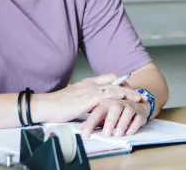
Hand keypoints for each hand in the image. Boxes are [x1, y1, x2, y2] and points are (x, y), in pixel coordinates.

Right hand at [32, 73, 146, 124]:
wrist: (46, 105)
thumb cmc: (58, 105)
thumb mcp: (76, 100)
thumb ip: (86, 100)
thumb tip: (95, 106)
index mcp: (88, 83)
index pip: (110, 78)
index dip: (121, 83)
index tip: (131, 89)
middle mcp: (91, 84)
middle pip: (115, 82)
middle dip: (130, 88)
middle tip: (140, 95)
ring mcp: (90, 90)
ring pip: (114, 88)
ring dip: (128, 93)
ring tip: (139, 99)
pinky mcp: (88, 99)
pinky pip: (107, 96)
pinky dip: (117, 97)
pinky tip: (125, 100)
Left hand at [80, 98, 150, 137]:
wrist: (136, 102)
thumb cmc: (115, 110)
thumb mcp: (103, 113)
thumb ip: (93, 120)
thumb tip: (81, 129)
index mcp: (106, 103)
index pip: (97, 112)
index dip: (91, 123)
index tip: (85, 135)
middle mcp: (118, 103)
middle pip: (115, 108)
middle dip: (110, 122)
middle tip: (106, 134)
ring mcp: (130, 106)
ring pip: (128, 112)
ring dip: (122, 124)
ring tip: (117, 134)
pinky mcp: (140, 112)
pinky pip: (138, 118)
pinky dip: (133, 126)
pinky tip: (128, 133)